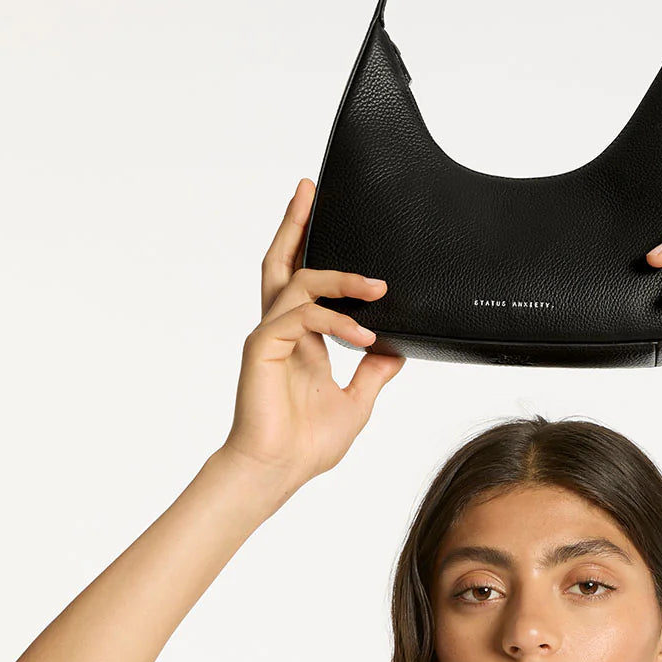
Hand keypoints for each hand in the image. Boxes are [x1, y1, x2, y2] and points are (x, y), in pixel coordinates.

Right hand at [218, 178, 405, 484]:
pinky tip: (363, 336)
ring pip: (299, 283)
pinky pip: (302, 317)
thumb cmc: (307, 444)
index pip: (305, 281)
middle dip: (296, 223)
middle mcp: (282, 330)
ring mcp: (270, 336)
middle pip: (284, 262)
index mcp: (302, 339)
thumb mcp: (358, 401)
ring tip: (378, 289)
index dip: (310, 247)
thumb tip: (398, 350)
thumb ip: (375, 371)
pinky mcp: (263, 348)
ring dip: (340, 279)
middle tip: (310, 189)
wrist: (278, 471)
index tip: (324, 216)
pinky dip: (336, 321)